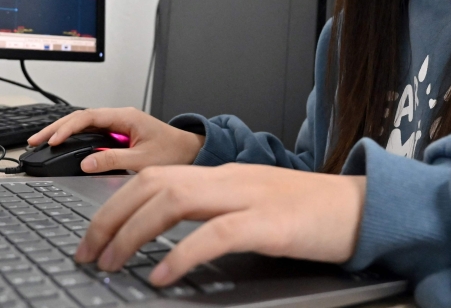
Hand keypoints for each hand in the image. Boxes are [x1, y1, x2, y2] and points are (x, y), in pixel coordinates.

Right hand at [26, 107, 204, 172]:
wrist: (192, 153)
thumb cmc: (174, 153)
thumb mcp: (143, 160)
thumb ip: (113, 160)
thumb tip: (85, 162)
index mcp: (126, 117)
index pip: (88, 117)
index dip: (67, 128)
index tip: (53, 140)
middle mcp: (120, 117)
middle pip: (80, 118)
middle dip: (56, 128)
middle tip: (34, 141)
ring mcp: (118, 125)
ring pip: (83, 125)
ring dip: (62, 133)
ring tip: (41, 143)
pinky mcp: (118, 135)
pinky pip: (91, 133)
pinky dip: (73, 139)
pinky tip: (61, 146)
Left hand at [75, 164, 366, 285]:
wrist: (362, 208)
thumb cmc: (309, 213)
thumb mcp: (252, 205)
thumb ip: (212, 215)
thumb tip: (163, 242)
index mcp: (222, 175)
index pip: (153, 177)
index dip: (114, 204)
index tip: (92, 237)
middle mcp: (229, 179)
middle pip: (152, 184)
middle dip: (111, 217)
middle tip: (88, 253)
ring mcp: (250, 197)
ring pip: (174, 200)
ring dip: (134, 233)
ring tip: (112, 263)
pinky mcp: (271, 223)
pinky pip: (216, 234)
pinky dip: (182, 254)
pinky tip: (161, 275)